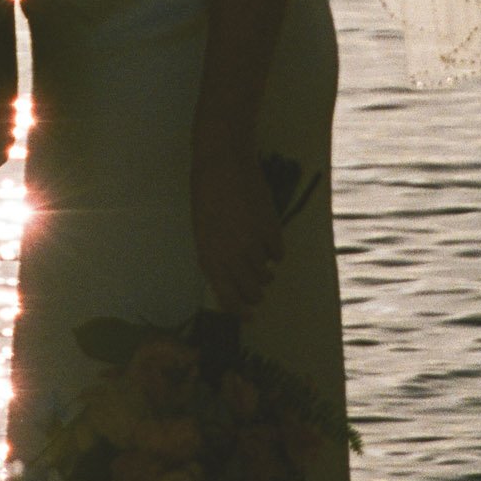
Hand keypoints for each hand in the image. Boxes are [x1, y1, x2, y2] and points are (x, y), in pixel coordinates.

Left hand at [191, 136, 284, 313]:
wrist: (223, 163)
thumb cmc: (206, 195)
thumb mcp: (202, 230)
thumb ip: (215, 257)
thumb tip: (228, 280)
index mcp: (209, 257)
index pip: (227, 297)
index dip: (239, 311)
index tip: (249, 317)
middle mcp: (231, 256)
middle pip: (251, 290)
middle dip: (255, 293)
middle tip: (258, 289)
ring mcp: (252, 243)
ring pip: (266, 274)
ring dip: (265, 272)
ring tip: (260, 261)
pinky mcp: (271, 229)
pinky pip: (278, 253)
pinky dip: (274, 250)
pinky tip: (267, 237)